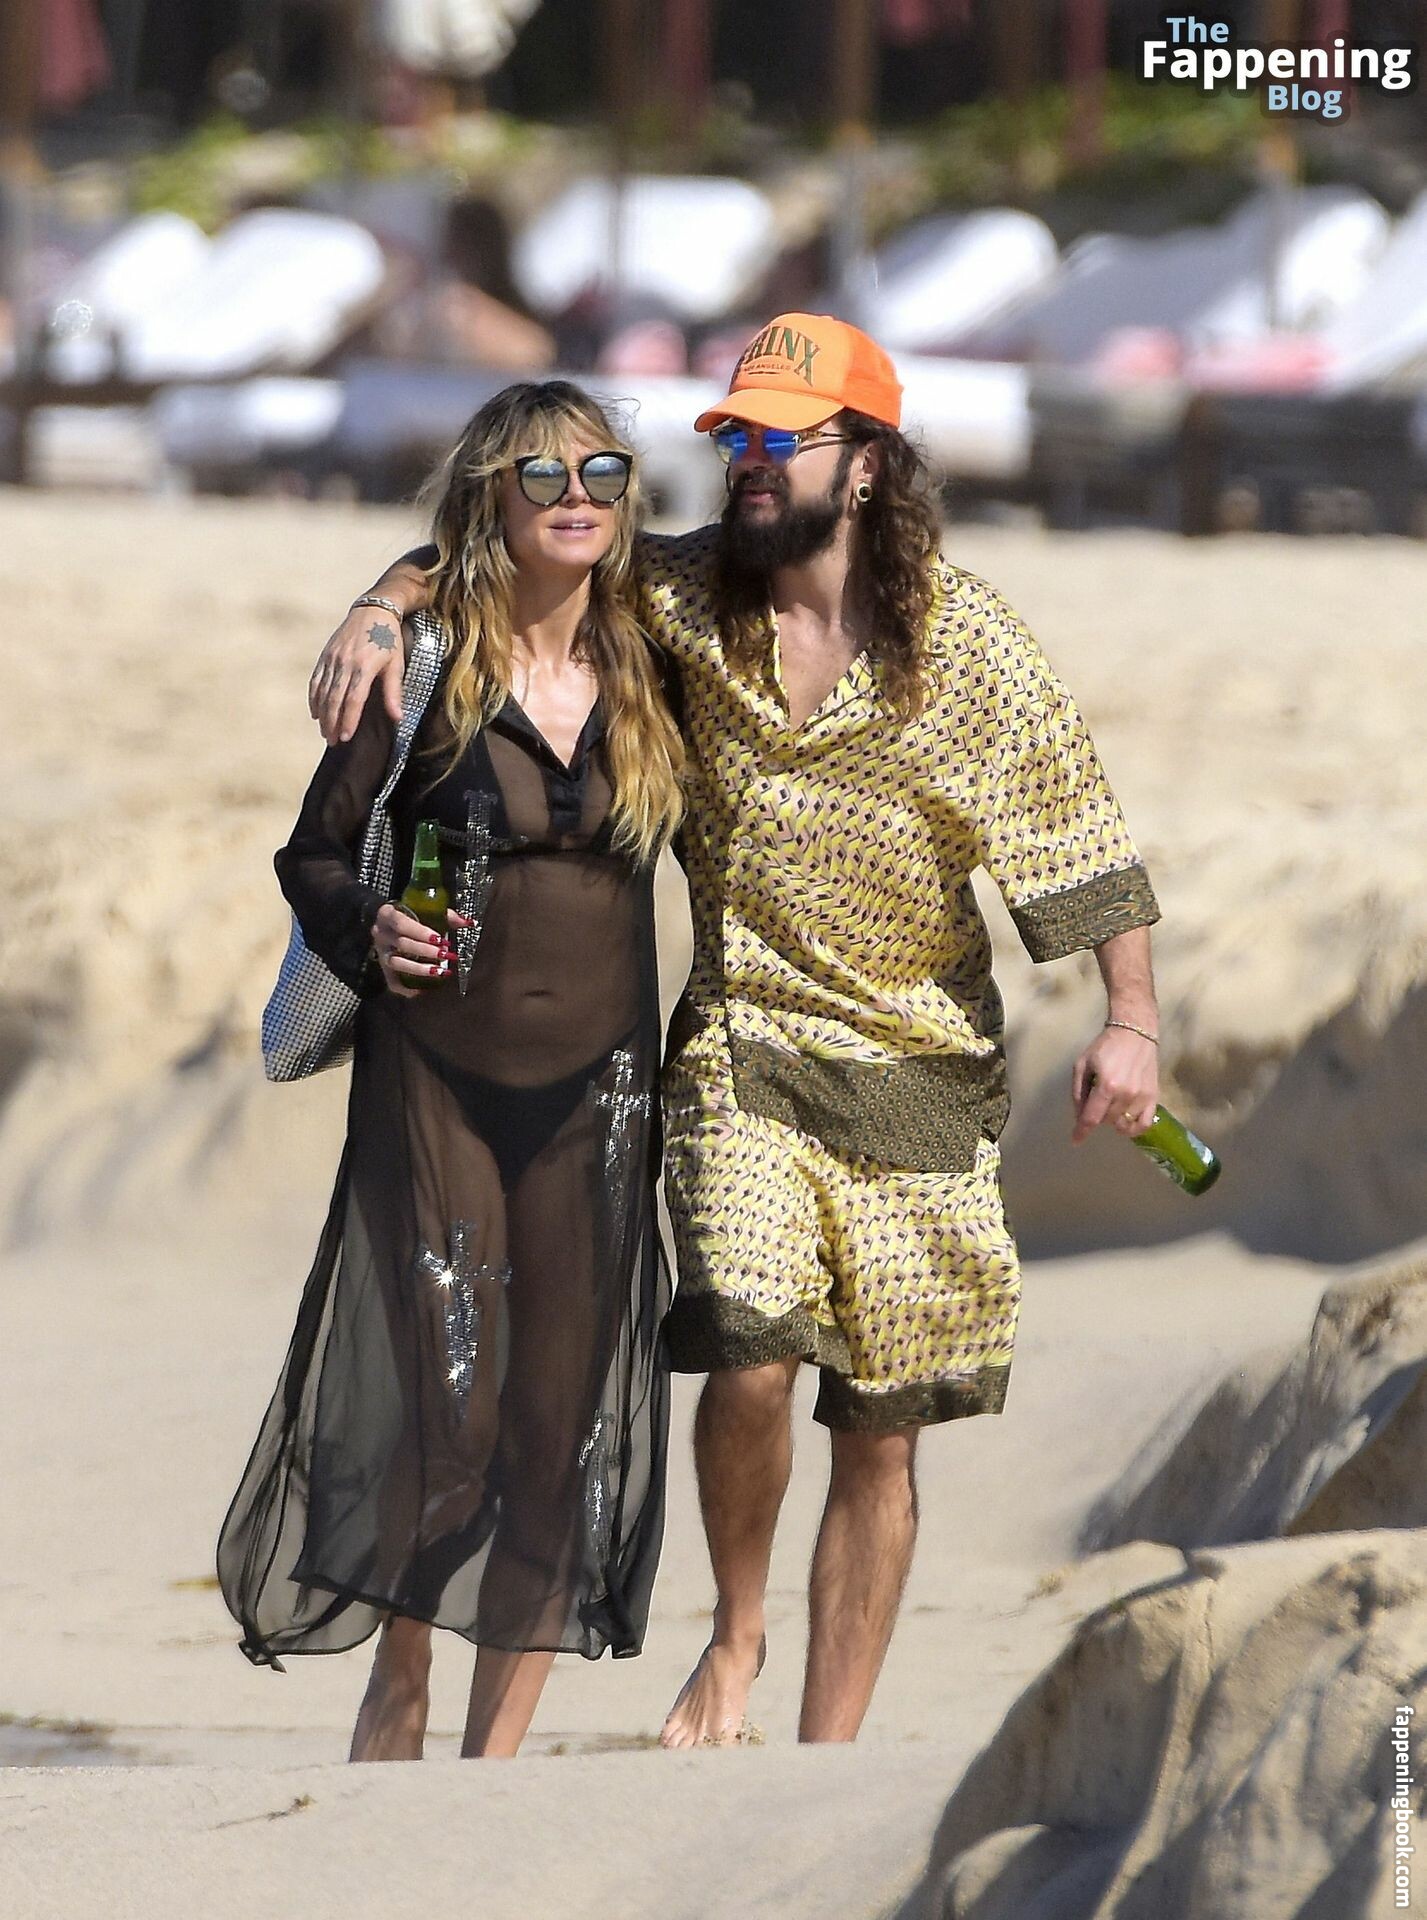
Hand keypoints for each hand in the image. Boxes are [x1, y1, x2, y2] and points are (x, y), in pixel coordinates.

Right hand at [309, 602, 406, 745]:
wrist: (373, 610)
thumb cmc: (389, 639)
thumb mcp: (396, 664)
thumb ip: (394, 692)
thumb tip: (398, 718)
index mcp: (364, 666)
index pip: (353, 700)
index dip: (348, 720)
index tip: (346, 737)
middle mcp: (344, 663)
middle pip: (334, 699)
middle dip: (332, 723)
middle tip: (333, 742)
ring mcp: (332, 659)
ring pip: (323, 692)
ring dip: (322, 714)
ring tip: (325, 732)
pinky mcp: (325, 655)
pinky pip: (316, 680)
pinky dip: (314, 698)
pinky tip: (315, 713)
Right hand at [371, 904, 458, 996]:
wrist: (390, 925)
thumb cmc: (412, 916)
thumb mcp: (425, 911)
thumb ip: (447, 916)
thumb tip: (468, 923)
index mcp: (387, 914)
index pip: (401, 923)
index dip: (421, 932)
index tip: (440, 939)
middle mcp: (380, 933)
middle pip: (402, 943)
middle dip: (426, 951)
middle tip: (446, 955)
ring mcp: (381, 952)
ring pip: (397, 963)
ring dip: (419, 969)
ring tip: (440, 971)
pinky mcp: (384, 969)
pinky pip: (393, 982)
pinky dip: (406, 988)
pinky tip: (423, 991)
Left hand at [1070, 1026, 1158, 1145]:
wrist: (1135, 1033)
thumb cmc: (1105, 1046)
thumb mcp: (1082, 1064)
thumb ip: (1078, 1092)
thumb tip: (1079, 1116)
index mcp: (1106, 1085)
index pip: (1092, 1118)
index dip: (1081, 1132)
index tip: (1075, 1141)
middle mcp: (1126, 1095)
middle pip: (1106, 1121)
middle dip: (1096, 1116)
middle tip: (1095, 1100)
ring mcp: (1142, 1097)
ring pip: (1123, 1123)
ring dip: (1112, 1120)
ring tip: (1110, 1106)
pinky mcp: (1154, 1097)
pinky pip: (1144, 1124)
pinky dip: (1134, 1129)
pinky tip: (1126, 1123)